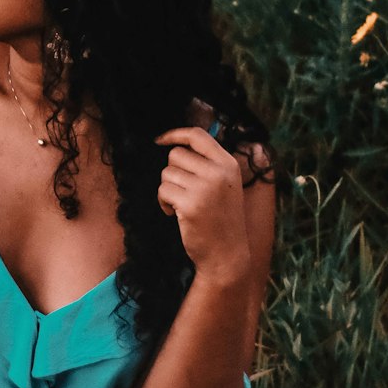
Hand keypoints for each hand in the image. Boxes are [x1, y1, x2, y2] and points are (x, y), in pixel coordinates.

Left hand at [153, 124, 250, 283]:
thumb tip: (176, 144)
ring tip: (183, 205)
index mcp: (228, 164)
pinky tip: (176, 214)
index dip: (175, 134)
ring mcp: (205, 188)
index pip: (197, 135)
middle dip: (172, 172)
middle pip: (176, 155)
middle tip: (184, 191)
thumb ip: (208, 164)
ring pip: (166, 173)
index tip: (160, 140)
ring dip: (168, 189)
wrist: (226, 254)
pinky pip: (162, 191)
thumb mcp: (225, 185)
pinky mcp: (190, 205)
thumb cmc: (221, 219)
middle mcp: (218, 173)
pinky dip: (164, 203)